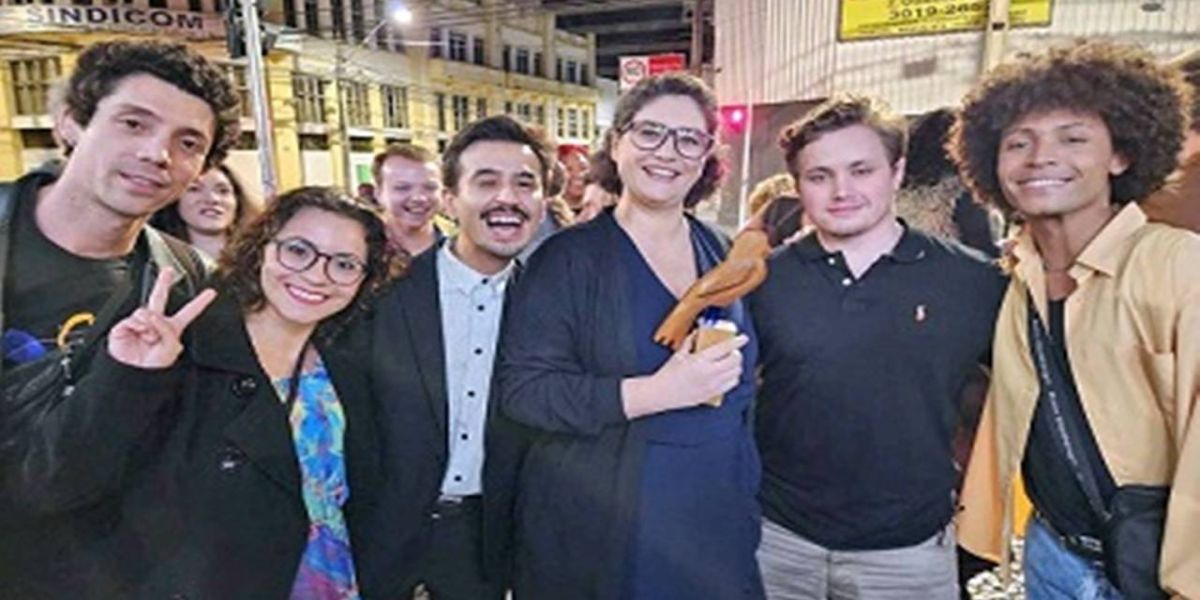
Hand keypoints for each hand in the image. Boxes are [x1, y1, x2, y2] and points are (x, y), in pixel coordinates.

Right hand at [107, 267, 216, 368]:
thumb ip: (166, 329)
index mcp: (171, 329)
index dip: (200, 302)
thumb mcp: (170, 348)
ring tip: (148, 337)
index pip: (189, 312)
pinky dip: (138, 326)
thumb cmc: (153, 367)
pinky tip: (138, 334)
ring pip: (147, 310)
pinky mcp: (125, 325)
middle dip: (163, 283)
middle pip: (160, 298)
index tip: (211, 292)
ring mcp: (140, 323)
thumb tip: (150, 316)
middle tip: (168, 271)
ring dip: (150, 324)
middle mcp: (156, 323)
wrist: (133, 375)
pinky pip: (134, 318)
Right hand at [622, 332, 748, 417]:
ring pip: (736, 373)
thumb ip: (691, 342)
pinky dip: (733, 377)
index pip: (725, 348)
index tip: (743, 338)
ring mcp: (712, 385)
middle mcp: (709, 373)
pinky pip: (731, 385)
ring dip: (736, 366)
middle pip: (735, 361)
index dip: (737, 342)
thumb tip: (698, 332)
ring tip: (730, 362)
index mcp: (700, 360)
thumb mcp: (679, 354)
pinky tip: (727, 374)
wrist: (662, 393)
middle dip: (737, 354)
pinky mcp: (712, 394)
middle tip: (733, 351)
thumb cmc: (668, 374)